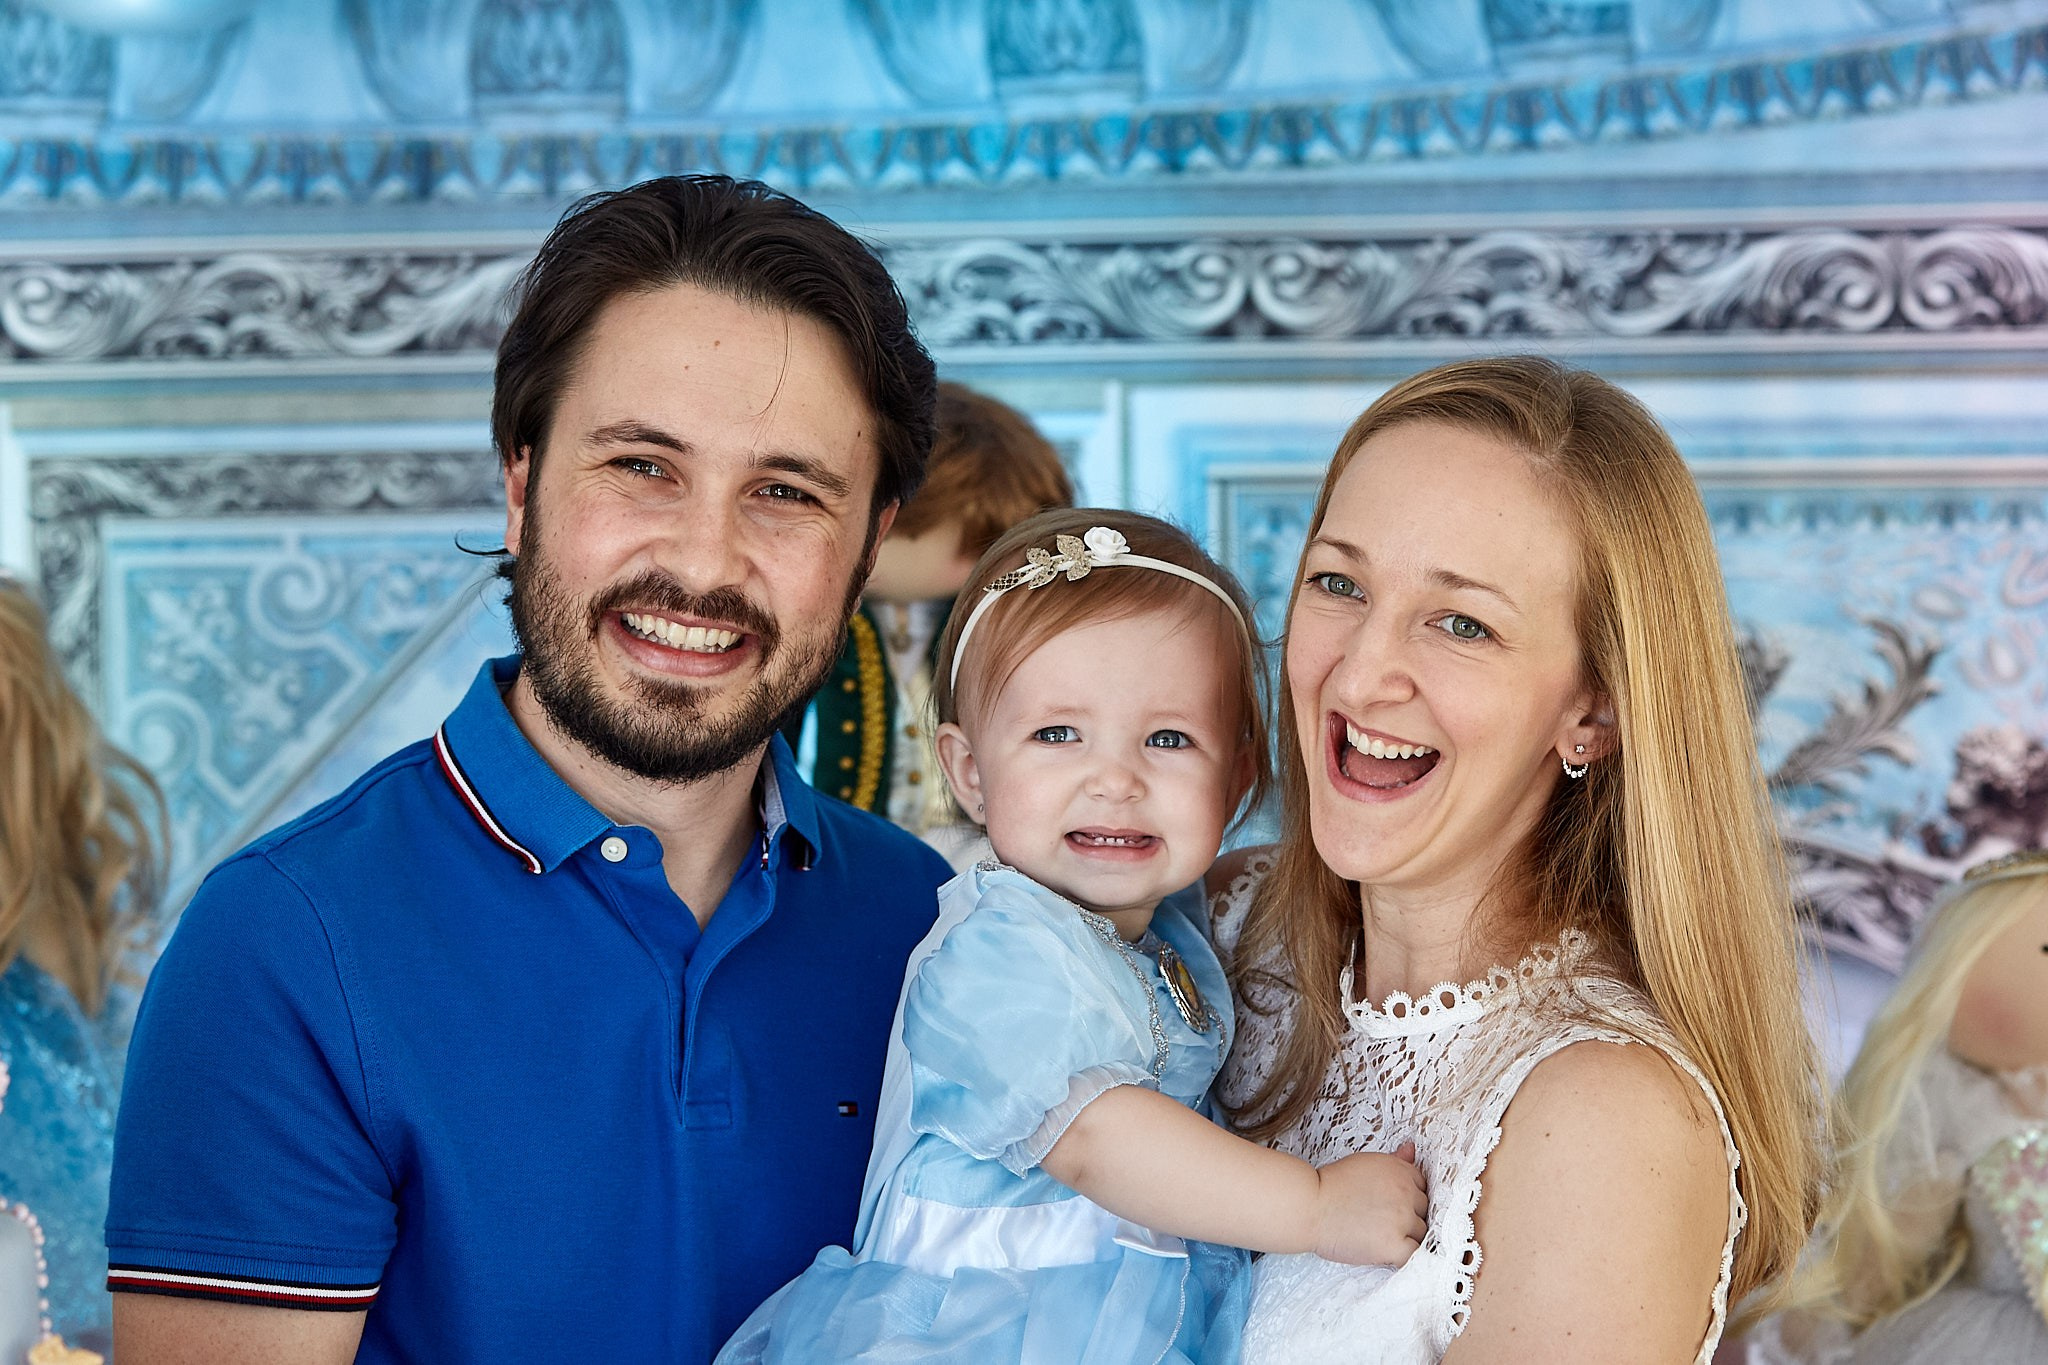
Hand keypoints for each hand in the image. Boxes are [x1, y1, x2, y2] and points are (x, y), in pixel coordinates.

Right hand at [1311, 1141, 1427, 1265]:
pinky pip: (1414, 1256)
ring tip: (1381, 1238)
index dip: (1408, 1199)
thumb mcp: (1365, 1163)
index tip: (1393, 1206)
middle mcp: (1405, 1192)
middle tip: (1383, 1223)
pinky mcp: (1393, 1244)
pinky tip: (1392, 1256)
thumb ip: (1394, 1160)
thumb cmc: (1329, 1185)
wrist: (1309, 1206)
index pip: (1422, 1186)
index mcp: (1399, 1170)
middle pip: (1424, 1210)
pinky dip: (1407, 1258)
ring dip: (1406, 1238)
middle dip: (1408, 1217)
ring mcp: (1401, 1219)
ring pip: (1420, 1233)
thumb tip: (1411, 1150)